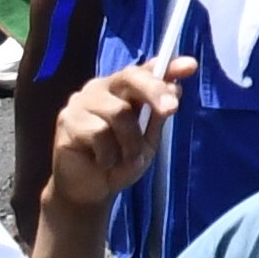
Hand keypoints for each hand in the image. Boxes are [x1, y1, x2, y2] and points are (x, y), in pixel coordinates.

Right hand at [45, 53, 188, 214]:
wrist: (90, 191)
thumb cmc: (120, 162)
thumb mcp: (147, 142)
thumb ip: (157, 116)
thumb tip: (175, 90)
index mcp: (124, 89)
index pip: (147, 70)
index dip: (168, 66)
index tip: (190, 66)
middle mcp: (102, 88)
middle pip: (130, 77)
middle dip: (154, 91)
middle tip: (171, 109)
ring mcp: (81, 101)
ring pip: (118, 111)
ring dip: (129, 142)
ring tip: (123, 158)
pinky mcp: (67, 119)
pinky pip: (99, 132)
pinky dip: (108, 153)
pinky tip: (101, 161)